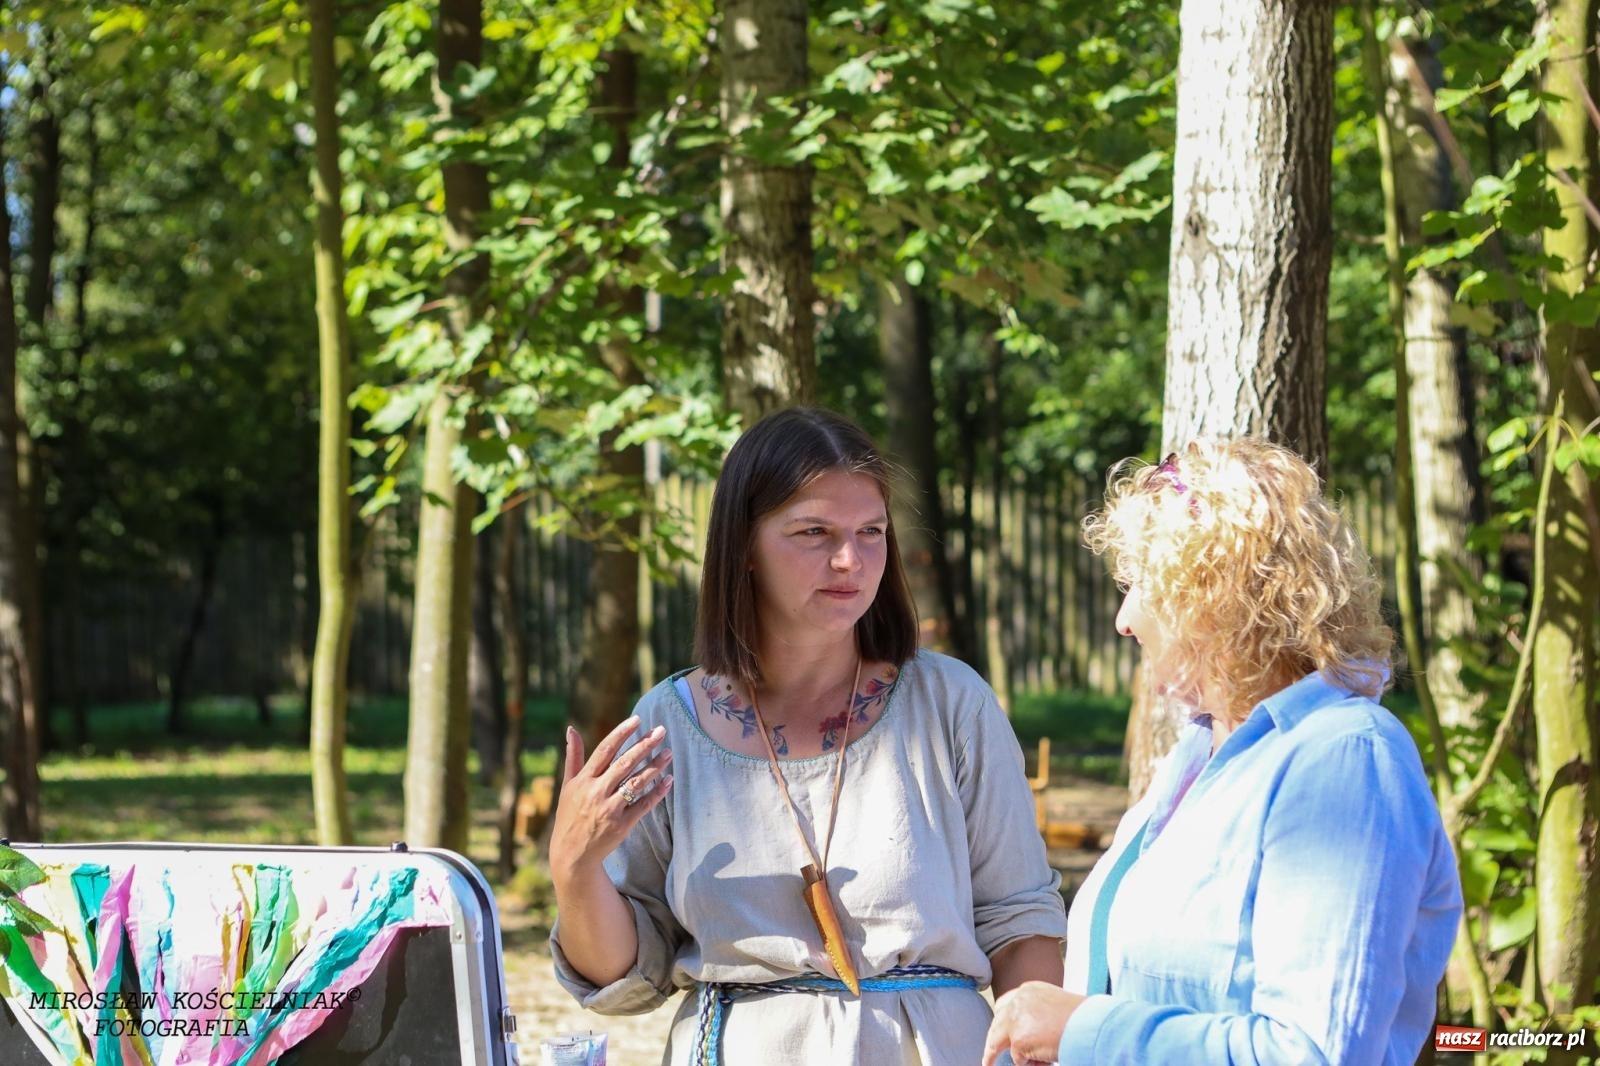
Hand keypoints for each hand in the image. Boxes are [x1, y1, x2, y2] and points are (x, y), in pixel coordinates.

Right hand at [548, 717, 672, 882]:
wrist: (572, 854)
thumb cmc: (570, 815)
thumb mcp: (568, 785)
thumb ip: (573, 756)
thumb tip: (571, 728)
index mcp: (583, 780)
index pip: (604, 750)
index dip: (621, 733)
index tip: (637, 719)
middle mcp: (596, 792)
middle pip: (624, 764)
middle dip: (644, 745)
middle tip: (662, 731)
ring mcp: (610, 809)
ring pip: (637, 783)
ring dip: (655, 766)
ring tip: (669, 752)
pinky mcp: (622, 825)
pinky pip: (644, 805)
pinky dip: (657, 792)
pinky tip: (669, 780)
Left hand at [982, 982, 1085, 1065]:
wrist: (1089, 1026)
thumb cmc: (1082, 1019)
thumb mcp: (1055, 1008)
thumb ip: (1037, 1015)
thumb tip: (1028, 1036)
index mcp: (1029, 990)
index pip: (1006, 1004)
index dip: (1002, 1020)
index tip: (998, 1031)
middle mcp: (1018, 1000)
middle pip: (996, 1021)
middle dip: (992, 1039)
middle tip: (989, 1054)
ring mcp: (1015, 1019)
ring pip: (997, 1041)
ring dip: (994, 1054)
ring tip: (989, 1063)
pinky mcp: (1017, 1039)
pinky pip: (1017, 1058)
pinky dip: (1027, 1064)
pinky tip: (1042, 1063)